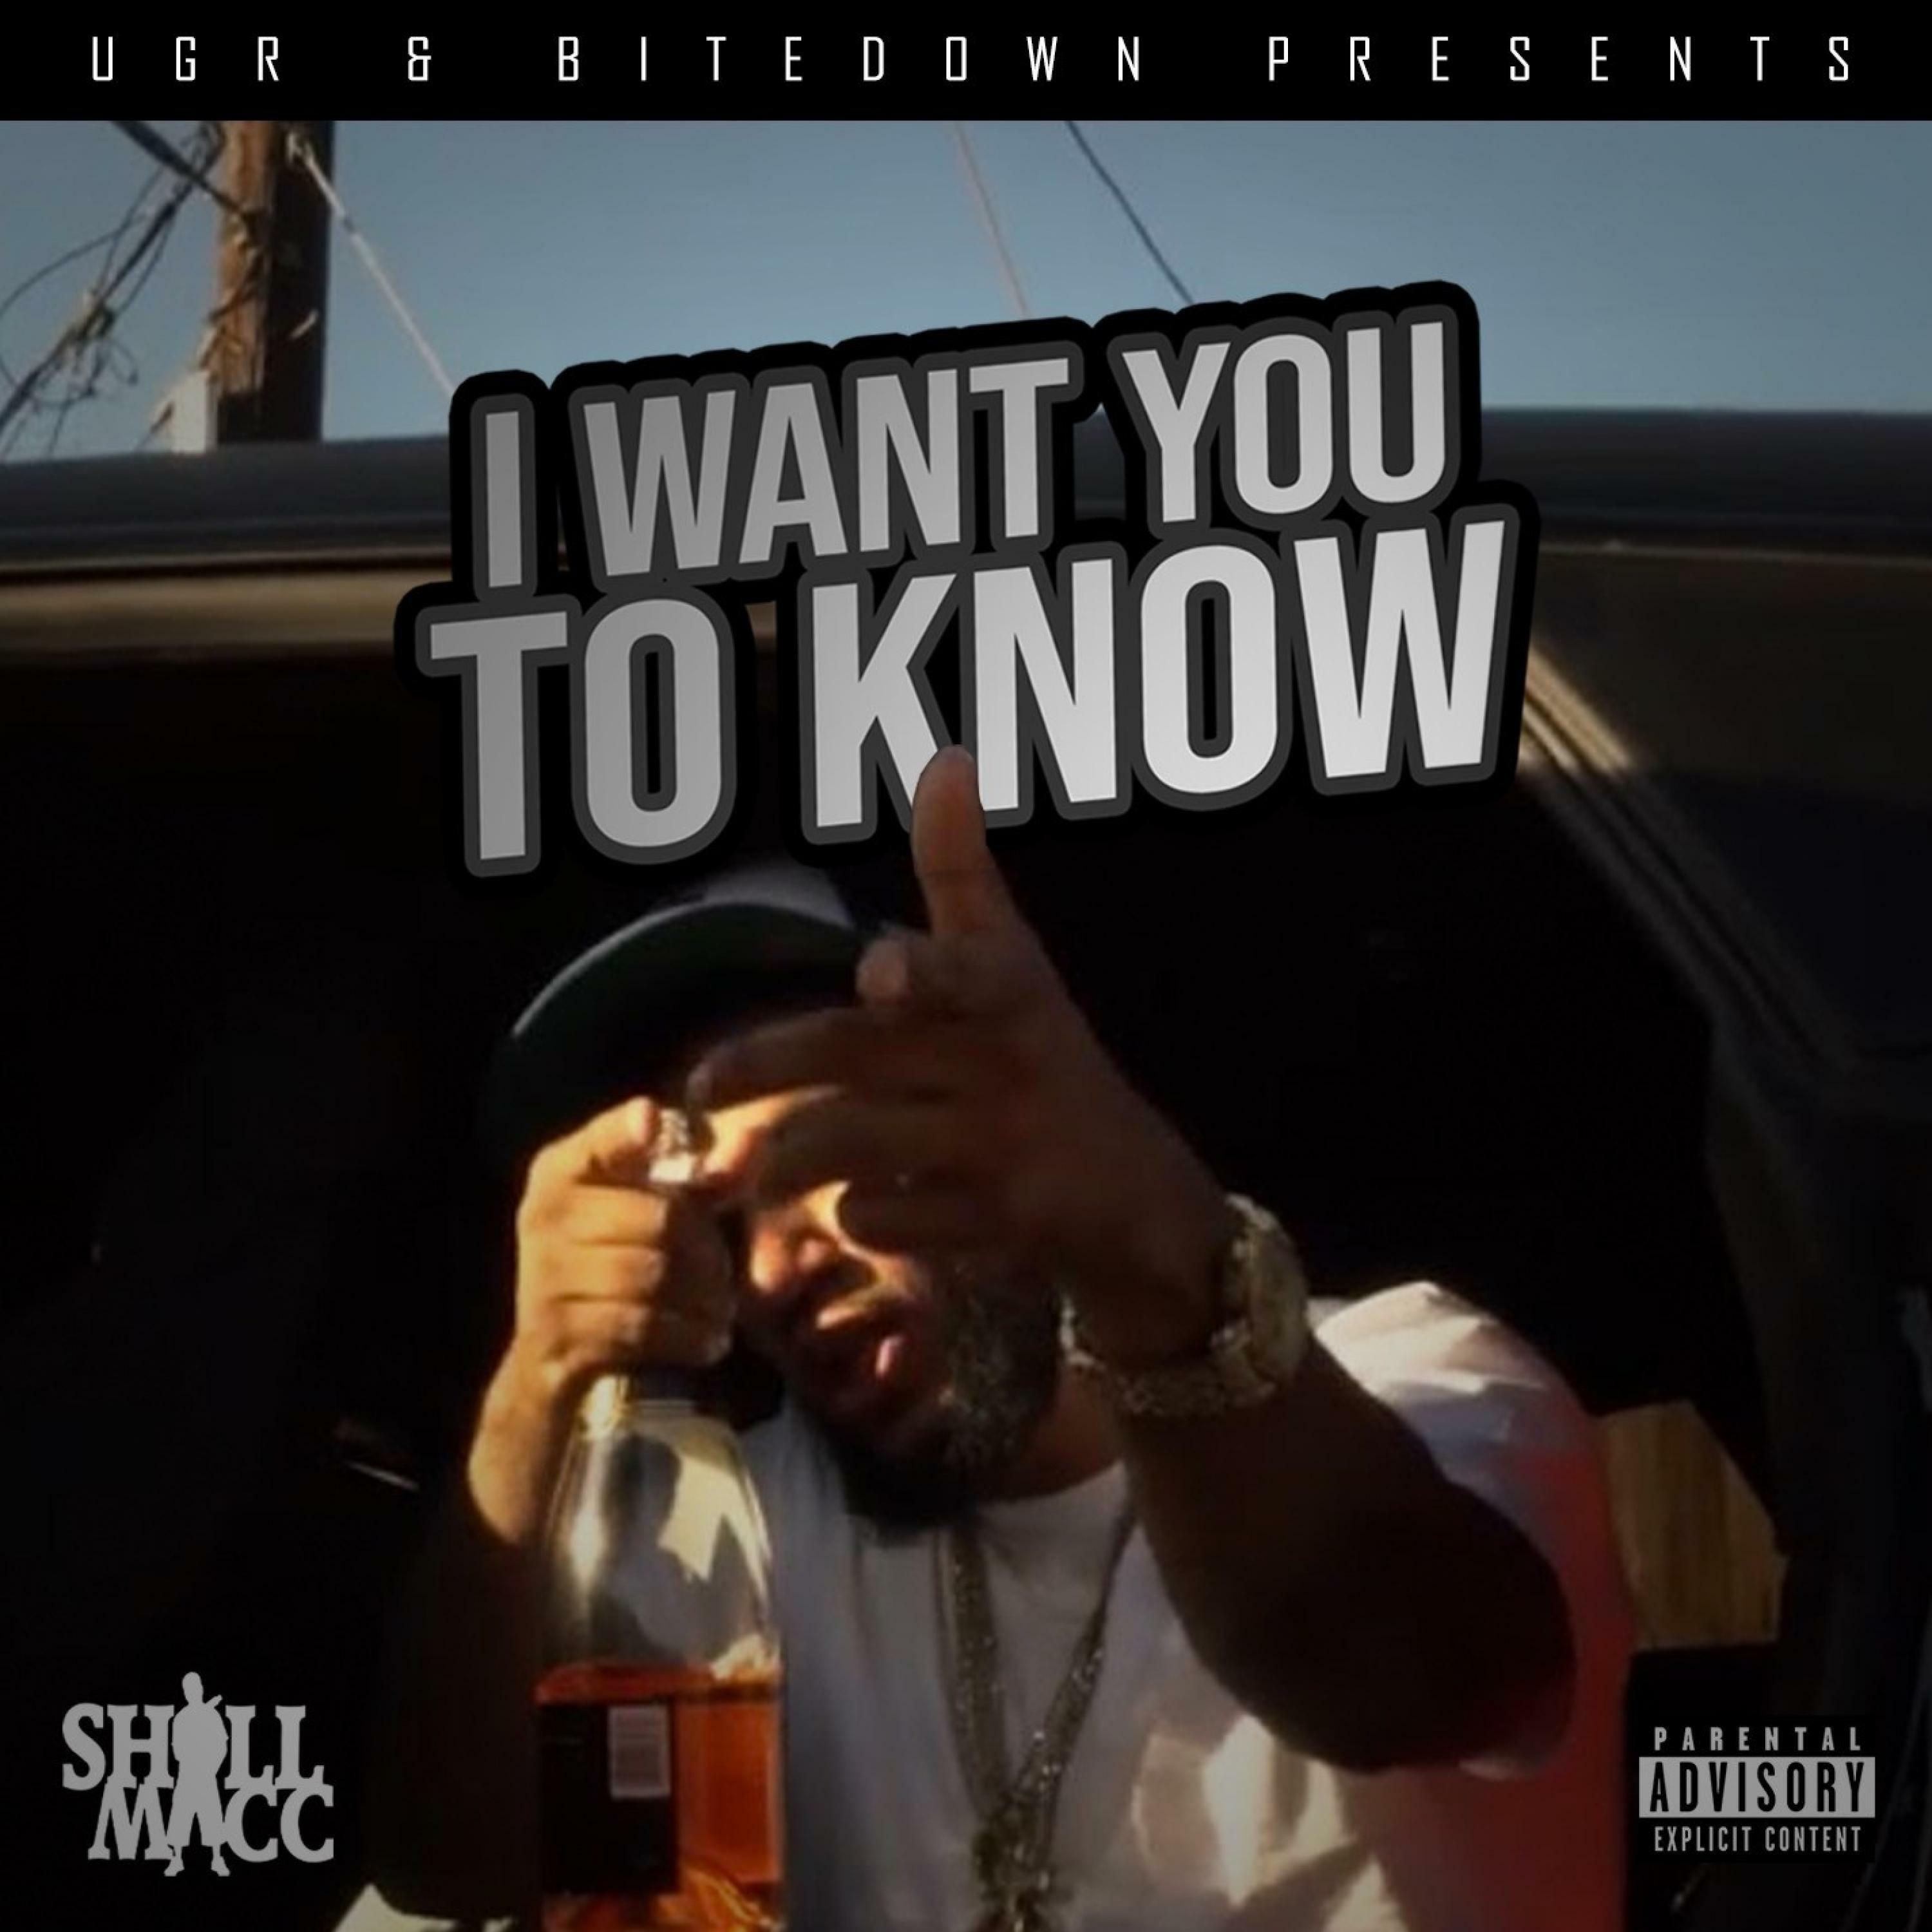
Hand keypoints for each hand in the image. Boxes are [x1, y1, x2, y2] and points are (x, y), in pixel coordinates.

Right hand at [501, 1096, 738, 1409]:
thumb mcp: (668, 1213)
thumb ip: (711, 1176)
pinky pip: (640, 1326)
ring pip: (652, 1275)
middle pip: (658, 1217)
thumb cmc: (626, 1264)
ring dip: (704, 1297)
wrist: (557, 1361)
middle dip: (708, 1248)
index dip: (627, 1130)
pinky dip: (687, 1335)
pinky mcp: (556, 1337)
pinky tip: (709, 1340)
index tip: (653, 1122)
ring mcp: (543, 1278)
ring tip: (721, 1308)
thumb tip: (752, 1140)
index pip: (600, 1139)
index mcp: (563, 1171)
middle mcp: (543, 1216)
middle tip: (725, 1273)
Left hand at [689, 747, 1235, 1360]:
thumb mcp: (1014, 961)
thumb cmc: (1044, 1056)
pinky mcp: (996, 1225)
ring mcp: (1001, 1149)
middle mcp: (1004, 1064)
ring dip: (789, 1160)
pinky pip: (888, 1220)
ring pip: (857, 1144)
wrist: (1134, 1191)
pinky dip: (858, 1218)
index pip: (964, 970)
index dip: (921, 970)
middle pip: (865, 1058)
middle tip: (698, 1087)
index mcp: (1005, 991)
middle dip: (771, 1064)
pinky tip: (857, 1208)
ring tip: (749, 1170)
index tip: (878, 975)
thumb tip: (946, 758)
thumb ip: (964, 870)